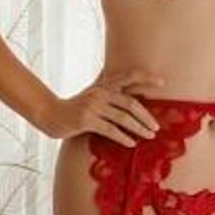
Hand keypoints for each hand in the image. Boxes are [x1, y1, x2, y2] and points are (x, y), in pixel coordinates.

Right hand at [46, 69, 164, 145]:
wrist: (51, 115)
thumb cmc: (75, 104)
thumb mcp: (92, 90)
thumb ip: (106, 82)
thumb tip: (117, 70)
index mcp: (104, 85)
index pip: (129, 76)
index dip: (146, 78)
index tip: (163, 82)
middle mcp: (100, 93)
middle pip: (130, 102)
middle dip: (146, 115)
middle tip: (157, 126)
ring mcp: (92, 106)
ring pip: (123, 118)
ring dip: (139, 128)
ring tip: (149, 136)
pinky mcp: (86, 121)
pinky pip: (110, 130)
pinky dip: (123, 138)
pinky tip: (132, 144)